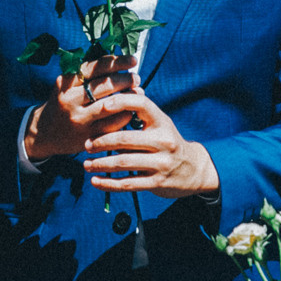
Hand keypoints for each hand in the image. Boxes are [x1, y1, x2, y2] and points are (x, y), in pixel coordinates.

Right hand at [23, 56, 140, 162]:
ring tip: (138, 92)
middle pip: (104, 85)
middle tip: (136, 78)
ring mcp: (78, 119)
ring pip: (109, 105)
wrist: (44, 133)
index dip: (117, 62)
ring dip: (128, 97)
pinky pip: (111, 125)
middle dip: (125, 79)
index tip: (133, 60)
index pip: (94, 67)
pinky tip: (131, 111)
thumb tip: (120, 62)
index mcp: (65, 82)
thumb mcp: (68, 86)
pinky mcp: (86, 136)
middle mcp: (69, 100)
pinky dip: (124, 116)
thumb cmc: (64, 103)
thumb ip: (88, 75)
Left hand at [81, 90, 219, 196]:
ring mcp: (161, 163)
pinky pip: (128, 184)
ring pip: (123, 163)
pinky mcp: (157, 183)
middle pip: (125, 139)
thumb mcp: (160, 124)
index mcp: (162, 122)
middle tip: (86, 144)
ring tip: (86, 164)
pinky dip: (108, 184)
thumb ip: (140, 113)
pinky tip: (95, 181)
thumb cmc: (167, 142)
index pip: (142, 105)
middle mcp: (164, 141)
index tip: (101, 106)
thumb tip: (111, 96)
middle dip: (101, 141)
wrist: (194, 169)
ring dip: (100, 164)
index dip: (120, 102)